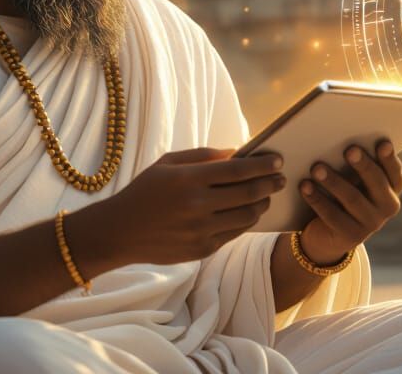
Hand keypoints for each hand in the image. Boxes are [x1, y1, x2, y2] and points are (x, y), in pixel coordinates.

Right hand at [101, 147, 283, 264]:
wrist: (119, 232)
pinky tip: (249, 212)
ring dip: (262, 204)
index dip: (263, 164)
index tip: (278, 159)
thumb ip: (203, 156)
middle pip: (249, 193)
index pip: (239, 170)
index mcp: (190, 179)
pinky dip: (246, 221)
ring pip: (247, 216)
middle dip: (271, 183)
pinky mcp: (202, 249)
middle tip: (281, 178)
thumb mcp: (168, 163)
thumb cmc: (144, 191)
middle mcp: (198, 206)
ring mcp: (201, 230)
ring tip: (267, 195)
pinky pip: (234, 233)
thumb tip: (237, 152)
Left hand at [296, 140, 401, 264]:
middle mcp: (387, 207)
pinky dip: (317, 199)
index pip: (395, 172)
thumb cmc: (342, 196)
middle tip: (349, 150)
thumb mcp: (354, 181)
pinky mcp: (350, 236)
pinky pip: (332, 215)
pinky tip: (305, 186)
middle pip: (376, 183)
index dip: (389, 159)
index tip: (382, 143)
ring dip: (333, 181)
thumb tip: (341, 141)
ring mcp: (371, 224)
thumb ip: (356, 165)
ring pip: (352, 199)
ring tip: (317, 168)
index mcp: (392, 189)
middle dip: (363, 165)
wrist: (329, 235)